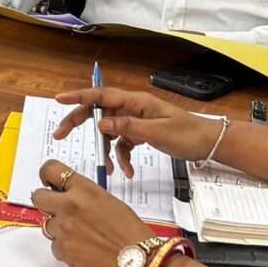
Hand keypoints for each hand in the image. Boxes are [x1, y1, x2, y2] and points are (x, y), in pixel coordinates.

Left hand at [29, 159, 154, 266]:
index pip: (50, 170)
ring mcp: (63, 229)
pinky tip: (83, 248)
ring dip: (58, 227)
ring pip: (47, 223)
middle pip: (38, 196)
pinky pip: (54, 245)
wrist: (138, 261)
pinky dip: (65, 247)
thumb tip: (67, 194)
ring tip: (81, 234)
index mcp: (84, 190)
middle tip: (58, 208)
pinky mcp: (61, 250)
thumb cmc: (130, 232)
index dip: (47, 175)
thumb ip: (84, 195)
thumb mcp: (108, 201)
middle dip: (46, 201)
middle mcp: (69, 206)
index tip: (49, 181)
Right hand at [55, 85, 222, 176]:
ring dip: (108, 151)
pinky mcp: (141, 133)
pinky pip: (123, 144)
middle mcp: (133, 108)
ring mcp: (136, 121)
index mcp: (136, 102)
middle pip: (99, 112)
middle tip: (61, 134)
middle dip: (80, 123)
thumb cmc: (187, 133)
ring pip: (110, 132)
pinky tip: (128, 171)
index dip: (78, 96)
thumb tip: (100, 124)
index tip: (59, 99)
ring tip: (112, 169)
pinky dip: (123, 157)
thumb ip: (128, 127)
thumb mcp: (157, 132)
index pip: (101, 95)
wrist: (208, 143)